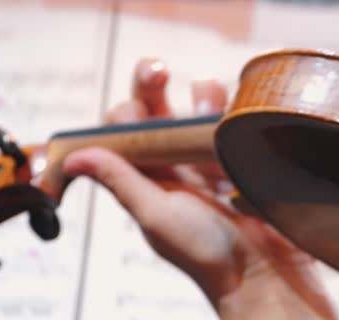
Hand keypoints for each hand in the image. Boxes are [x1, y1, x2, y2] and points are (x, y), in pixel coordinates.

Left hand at [63, 59, 335, 318]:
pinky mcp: (244, 153)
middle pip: (155, 107)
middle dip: (152, 82)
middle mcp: (175, 162)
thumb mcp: (156, 215)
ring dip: (200, 94)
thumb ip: (121, 180)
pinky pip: (234, 116)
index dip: (124, 113)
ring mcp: (211, 155)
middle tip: (158, 70)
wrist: (264, 268)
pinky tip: (236, 111)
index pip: (123, 130)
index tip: (133, 108)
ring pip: (196, 104)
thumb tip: (74, 156)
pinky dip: (233, 105)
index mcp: (147, 177)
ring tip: (208, 106)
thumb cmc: (207, 252)